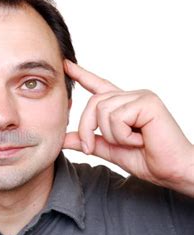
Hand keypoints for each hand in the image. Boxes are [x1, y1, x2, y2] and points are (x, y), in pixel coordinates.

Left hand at [62, 60, 193, 195]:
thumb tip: (62, 139)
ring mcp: (140, 96)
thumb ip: (88, 141)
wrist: (172, 171)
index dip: (81, 75)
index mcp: (122, 105)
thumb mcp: (109, 149)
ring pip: (103, 110)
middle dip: (86, 128)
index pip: (98, 85)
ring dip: (111, 135)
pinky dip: (123, 135)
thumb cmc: (147, 159)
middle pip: (92, 103)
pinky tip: (141, 139)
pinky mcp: (147, 102)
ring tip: (132, 142)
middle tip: (92, 148)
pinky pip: (117, 117)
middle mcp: (131, 96)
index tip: (66, 64)